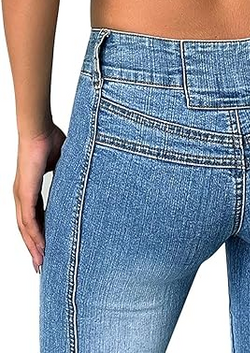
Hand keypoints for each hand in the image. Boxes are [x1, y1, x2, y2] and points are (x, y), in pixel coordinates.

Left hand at [13, 123, 65, 272]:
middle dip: (34, 247)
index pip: (34, 217)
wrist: (39, 129)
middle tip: (42, 264)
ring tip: (41, 262)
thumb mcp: (62, 164)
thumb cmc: (50, 139)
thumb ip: (68, 175)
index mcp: (31, 188)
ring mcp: (21, 195)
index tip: (47, 247)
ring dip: (33, 246)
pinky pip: (28, 221)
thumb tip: (84, 180)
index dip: (40, 233)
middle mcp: (23, 195)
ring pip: (25, 229)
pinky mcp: (24, 193)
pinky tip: (39, 247)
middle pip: (27, 228)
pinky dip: (34, 236)